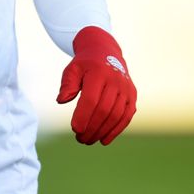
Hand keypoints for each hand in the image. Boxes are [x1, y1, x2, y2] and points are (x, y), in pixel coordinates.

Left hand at [56, 25, 136, 144]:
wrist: (106, 53)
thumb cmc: (85, 65)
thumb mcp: (72, 69)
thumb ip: (67, 84)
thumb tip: (61, 101)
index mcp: (99, 73)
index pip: (91, 99)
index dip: (83, 115)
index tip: (74, 129)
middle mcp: (115, 81)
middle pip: (104, 110)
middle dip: (91, 127)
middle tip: (80, 139)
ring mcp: (126, 89)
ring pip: (115, 116)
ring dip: (102, 131)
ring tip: (88, 140)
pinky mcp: (132, 97)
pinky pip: (126, 117)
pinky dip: (115, 130)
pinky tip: (104, 140)